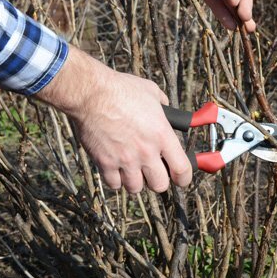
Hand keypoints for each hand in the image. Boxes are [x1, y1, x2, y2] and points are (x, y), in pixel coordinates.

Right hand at [35, 46, 191, 192]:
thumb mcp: (152, 93)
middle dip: (158, 179)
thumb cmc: (121, 89)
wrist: (92, 93)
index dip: (184, 178)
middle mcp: (146, 152)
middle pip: (160, 185)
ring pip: (136, 188)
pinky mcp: (105, 163)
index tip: (181, 178)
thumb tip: (168, 112)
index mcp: (162, 135)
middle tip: (153, 171)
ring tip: (132, 168)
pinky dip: (115, 179)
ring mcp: (125, 160)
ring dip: (135, 180)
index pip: (182, 169)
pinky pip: (114, 184)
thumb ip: (164, 107)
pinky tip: (116, 167)